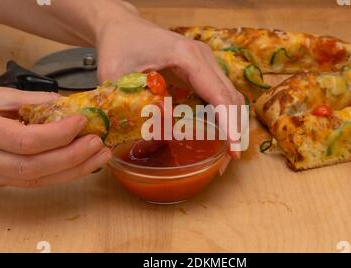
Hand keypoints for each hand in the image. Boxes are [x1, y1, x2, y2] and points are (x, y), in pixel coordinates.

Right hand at [0, 87, 111, 187]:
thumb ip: (31, 100)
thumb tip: (68, 105)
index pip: (24, 140)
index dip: (57, 134)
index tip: (82, 121)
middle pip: (32, 168)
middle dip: (72, 158)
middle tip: (98, 144)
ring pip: (34, 181)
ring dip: (72, 171)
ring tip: (99, 157)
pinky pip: (30, 183)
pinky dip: (59, 175)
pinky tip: (80, 164)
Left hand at [95, 5, 244, 157]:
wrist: (122, 26)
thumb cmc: (118, 46)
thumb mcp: (115, 76)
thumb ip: (132, 104)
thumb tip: (154, 135)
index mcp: (187, 56)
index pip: (217, 93)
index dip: (228, 122)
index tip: (232, 148)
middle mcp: (203, 57)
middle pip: (230, 95)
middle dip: (235, 127)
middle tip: (231, 157)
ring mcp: (205, 61)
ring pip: (229, 94)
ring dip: (232, 120)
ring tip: (228, 149)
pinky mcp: (202, 67)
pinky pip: (220, 91)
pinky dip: (223, 112)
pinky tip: (218, 131)